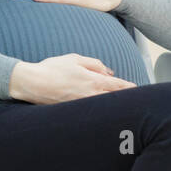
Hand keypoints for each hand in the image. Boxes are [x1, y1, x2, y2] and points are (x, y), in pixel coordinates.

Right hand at [9, 53, 137, 103]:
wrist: (32, 84)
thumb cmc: (52, 68)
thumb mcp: (75, 59)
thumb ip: (95, 64)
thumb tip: (108, 71)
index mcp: (93, 80)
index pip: (118, 86)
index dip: (130, 89)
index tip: (139, 91)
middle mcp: (90, 95)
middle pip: (115, 100)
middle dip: (126, 100)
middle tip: (137, 102)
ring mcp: (82, 106)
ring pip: (104, 107)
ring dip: (113, 107)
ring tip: (122, 108)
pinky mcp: (73, 112)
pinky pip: (91, 112)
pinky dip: (99, 111)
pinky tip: (102, 112)